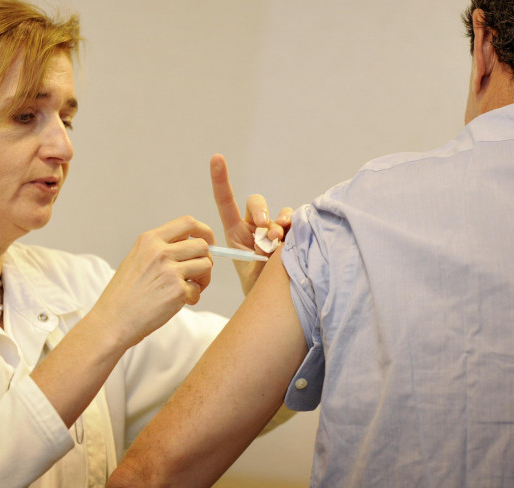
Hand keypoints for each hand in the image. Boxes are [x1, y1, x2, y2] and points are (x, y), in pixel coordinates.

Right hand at [91, 216, 214, 349]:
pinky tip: (179, 303)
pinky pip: (198, 290)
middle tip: (198, 274)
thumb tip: (191, 247)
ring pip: (206, 265)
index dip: (204, 231)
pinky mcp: (177, 291)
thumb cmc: (123, 295)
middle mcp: (160, 251)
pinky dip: (193, 298)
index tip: (209, 242)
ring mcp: (169, 270)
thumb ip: (160, 249)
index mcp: (149, 240)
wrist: (112, 321)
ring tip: (189, 289)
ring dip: (203, 279)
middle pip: (202, 245)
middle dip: (206, 259)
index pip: (187, 223)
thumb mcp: (136, 259)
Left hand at [210, 153, 291, 294]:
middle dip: (260, 211)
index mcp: (236, 231)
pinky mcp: (295, 235)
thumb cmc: (256, 285)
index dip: (220, 179)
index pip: (226, 201)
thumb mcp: (247, 267)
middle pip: (256, 203)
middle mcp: (256, 226)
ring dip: (280, 225)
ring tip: (278, 244)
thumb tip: (273, 236)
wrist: (274, 302)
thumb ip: (254, 249)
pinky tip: (296, 238)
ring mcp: (277, 230)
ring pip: (280, 214)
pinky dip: (296, 227)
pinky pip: (298, 222)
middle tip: (263, 227)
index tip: (216, 158)